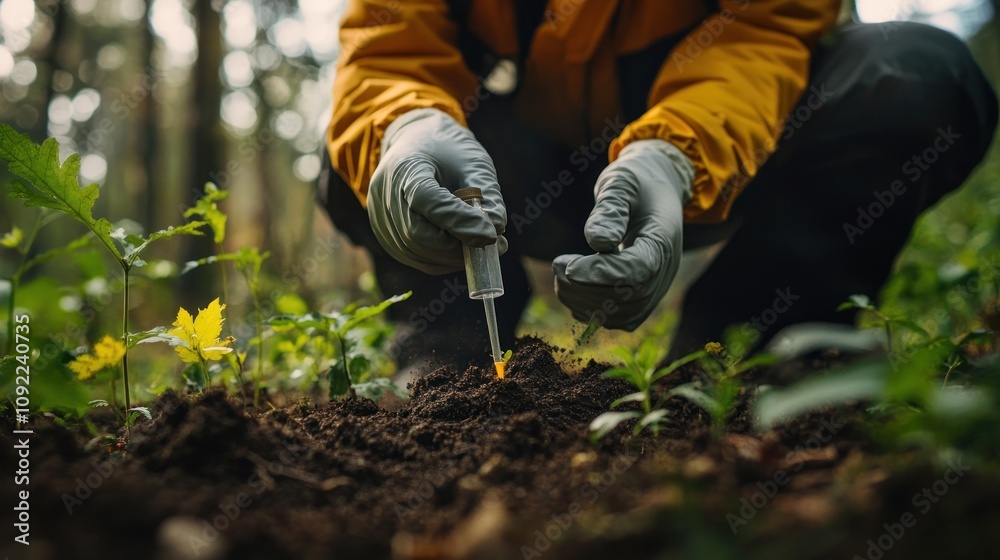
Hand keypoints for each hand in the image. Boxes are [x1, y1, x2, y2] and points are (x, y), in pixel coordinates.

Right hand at [368, 108, 506, 273]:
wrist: (417, 144)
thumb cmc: (449, 152)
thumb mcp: (473, 162)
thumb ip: (487, 194)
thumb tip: (495, 230)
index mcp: (405, 166)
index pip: (427, 200)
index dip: (459, 221)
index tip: (491, 235)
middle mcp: (384, 194)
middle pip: (417, 233)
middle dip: (458, 246)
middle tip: (493, 245)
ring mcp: (380, 217)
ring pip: (415, 251)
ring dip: (452, 257)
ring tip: (481, 245)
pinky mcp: (385, 235)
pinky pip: (414, 256)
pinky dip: (441, 260)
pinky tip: (462, 250)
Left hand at [553, 139, 692, 330]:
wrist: (655, 193)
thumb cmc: (636, 183)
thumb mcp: (622, 182)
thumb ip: (610, 209)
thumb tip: (597, 241)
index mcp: (663, 241)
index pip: (638, 270)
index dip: (602, 273)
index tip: (568, 266)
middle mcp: (664, 272)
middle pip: (627, 297)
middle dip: (585, 286)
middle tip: (558, 263)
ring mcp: (653, 290)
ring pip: (618, 315)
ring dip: (581, 298)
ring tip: (561, 268)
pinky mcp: (638, 300)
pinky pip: (613, 318)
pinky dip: (586, 307)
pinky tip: (571, 282)